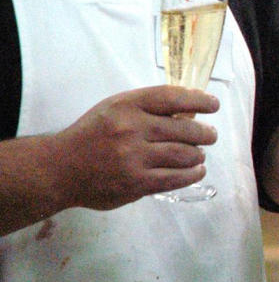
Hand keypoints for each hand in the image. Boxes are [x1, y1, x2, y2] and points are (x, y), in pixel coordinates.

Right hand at [54, 86, 219, 208]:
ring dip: (199, 155)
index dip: (199, 100)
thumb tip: (192, 109)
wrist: (60, 169)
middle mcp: (131, 129)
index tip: (213, 105)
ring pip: (184, 154)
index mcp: (126, 106)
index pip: (172, 98)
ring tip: (200, 154)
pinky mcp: (136, 183)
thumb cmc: (93, 134)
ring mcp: (134, 158)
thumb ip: (148, 107)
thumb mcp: (115, 109)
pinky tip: (197, 170)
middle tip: (211, 135)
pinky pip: (175, 178)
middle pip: (185, 129)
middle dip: (205, 133)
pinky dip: (192, 174)